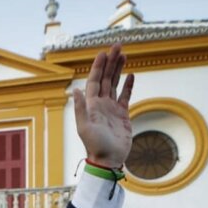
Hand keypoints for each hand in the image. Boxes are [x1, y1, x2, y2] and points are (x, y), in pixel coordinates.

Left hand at [73, 44, 133, 167]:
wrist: (109, 160)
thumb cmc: (95, 146)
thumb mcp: (84, 127)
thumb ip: (80, 108)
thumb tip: (76, 89)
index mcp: (91, 105)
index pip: (95, 80)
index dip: (99, 66)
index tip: (104, 52)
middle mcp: (101, 104)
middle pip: (106, 78)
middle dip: (111, 62)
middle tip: (118, 46)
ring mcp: (112, 109)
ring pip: (115, 84)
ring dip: (118, 69)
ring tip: (124, 55)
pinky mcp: (122, 115)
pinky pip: (125, 96)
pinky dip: (128, 85)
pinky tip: (131, 74)